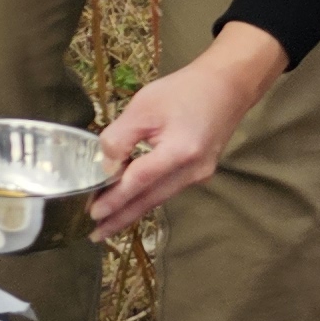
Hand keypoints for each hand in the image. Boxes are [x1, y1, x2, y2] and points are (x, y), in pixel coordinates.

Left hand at [94, 27, 289, 233]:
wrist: (227, 86)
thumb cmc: (183, 91)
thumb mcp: (143, 108)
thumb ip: (120, 138)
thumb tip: (104, 165)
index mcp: (179, 153)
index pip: (138, 183)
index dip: (114, 200)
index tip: (92, 215)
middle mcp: (193, 171)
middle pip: (150, 200)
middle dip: (122, 218)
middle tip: (96, 235)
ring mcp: (200, 174)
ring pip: (160, 197)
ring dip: (133, 210)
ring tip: (108, 223)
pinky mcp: (201, 171)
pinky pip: (168, 188)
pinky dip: (148, 196)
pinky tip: (132, 202)